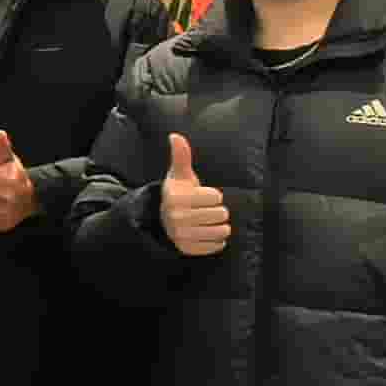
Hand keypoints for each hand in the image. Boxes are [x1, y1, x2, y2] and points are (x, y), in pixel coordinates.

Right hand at [159, 131, 231, 257]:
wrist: (162, 218)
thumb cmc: (178, 193)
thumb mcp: (180, 175)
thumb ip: (181, 156)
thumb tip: (176, 136)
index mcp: (177, 198)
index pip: (217, 197)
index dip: (212, 195)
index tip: (200, 196)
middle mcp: (177, 217)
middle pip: (221, 214)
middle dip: (217, 211)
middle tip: (204, 210)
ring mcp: (182, 235)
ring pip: (222, 231)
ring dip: (219, 226)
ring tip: (208, 222)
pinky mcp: (188, 249)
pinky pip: (217, 246)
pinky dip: (216, 241)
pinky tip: (207, 233)